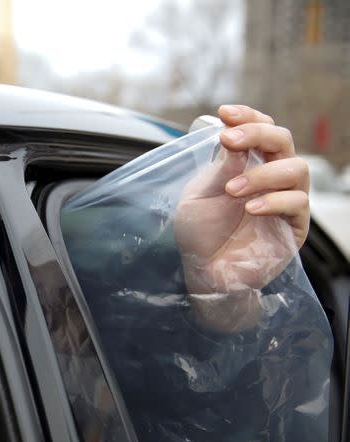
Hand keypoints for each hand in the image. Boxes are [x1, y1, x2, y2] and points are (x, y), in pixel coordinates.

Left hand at [174, 105, 309, 330]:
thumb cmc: (200, 234)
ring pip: (296, 168)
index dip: (247, 116)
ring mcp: (285, 199)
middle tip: (229, 140)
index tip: (225, 114)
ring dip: (262, 174)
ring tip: (233, 190)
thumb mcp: (199, 196)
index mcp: (246, 164)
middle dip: (257, 134)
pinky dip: (273, 201)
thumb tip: (234, 137)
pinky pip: (297, 203)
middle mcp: (270, 176)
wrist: (205, 271)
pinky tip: (250, 208)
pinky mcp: (295, 225)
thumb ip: (220, 169)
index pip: (259, 128)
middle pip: (283, 140)